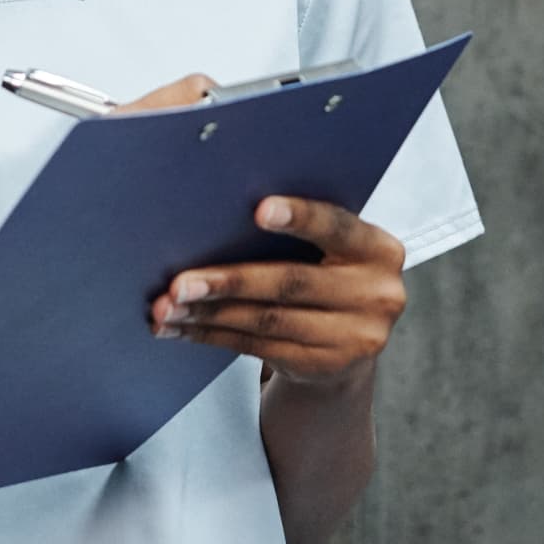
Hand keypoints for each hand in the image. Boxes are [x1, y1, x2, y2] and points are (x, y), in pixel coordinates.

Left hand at [114, 71, 405, 383]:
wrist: (346, 341)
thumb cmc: (320, 266)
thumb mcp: (325, 241)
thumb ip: (294, 217)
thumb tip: (221, 175)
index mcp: (377, 247)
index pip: (337, 226)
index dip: (299, 217)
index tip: (259, 209)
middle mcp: (379, 293)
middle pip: (291, 282)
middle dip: (227, 280)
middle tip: (178, 282)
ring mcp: (358, 337)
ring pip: (268, 321)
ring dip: (208, 314)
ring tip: (165, 307)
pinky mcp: (328, 368)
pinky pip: (259, 348)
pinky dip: (213, 336)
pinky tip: (180, 328)